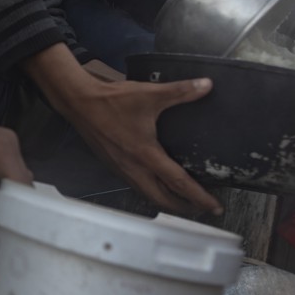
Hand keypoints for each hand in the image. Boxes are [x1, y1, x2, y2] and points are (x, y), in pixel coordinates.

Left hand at [0, 95, 32, 251]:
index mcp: (3, 149)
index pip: (24, 187)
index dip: (25, 214)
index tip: (23, 238)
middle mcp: (10, 144)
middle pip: (22, 184)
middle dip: (18, 211)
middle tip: (16, 239)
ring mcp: (3, 144)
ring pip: (14, 181)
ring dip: (10, 202)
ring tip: (9, 230)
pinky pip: (5, 173)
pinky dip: (2, 191)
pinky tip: (0, 211)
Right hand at [26, 46, 221, 216]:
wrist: (79, 102)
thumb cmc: (111, 101)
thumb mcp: (150, 94)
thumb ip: (181, 91)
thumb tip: (206, 85)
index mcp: (145, 155)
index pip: (178, 183)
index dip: (199, 197)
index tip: (215, 207)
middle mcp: (133, 168)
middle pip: (162, 199)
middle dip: (185, 208)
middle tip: (203, 209)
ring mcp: (121, 170)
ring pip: (148, 196)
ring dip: (167, 202)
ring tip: (183, 201)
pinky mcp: (113, 166)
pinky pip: (136, 187)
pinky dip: (151, 192)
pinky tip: (156, 185)